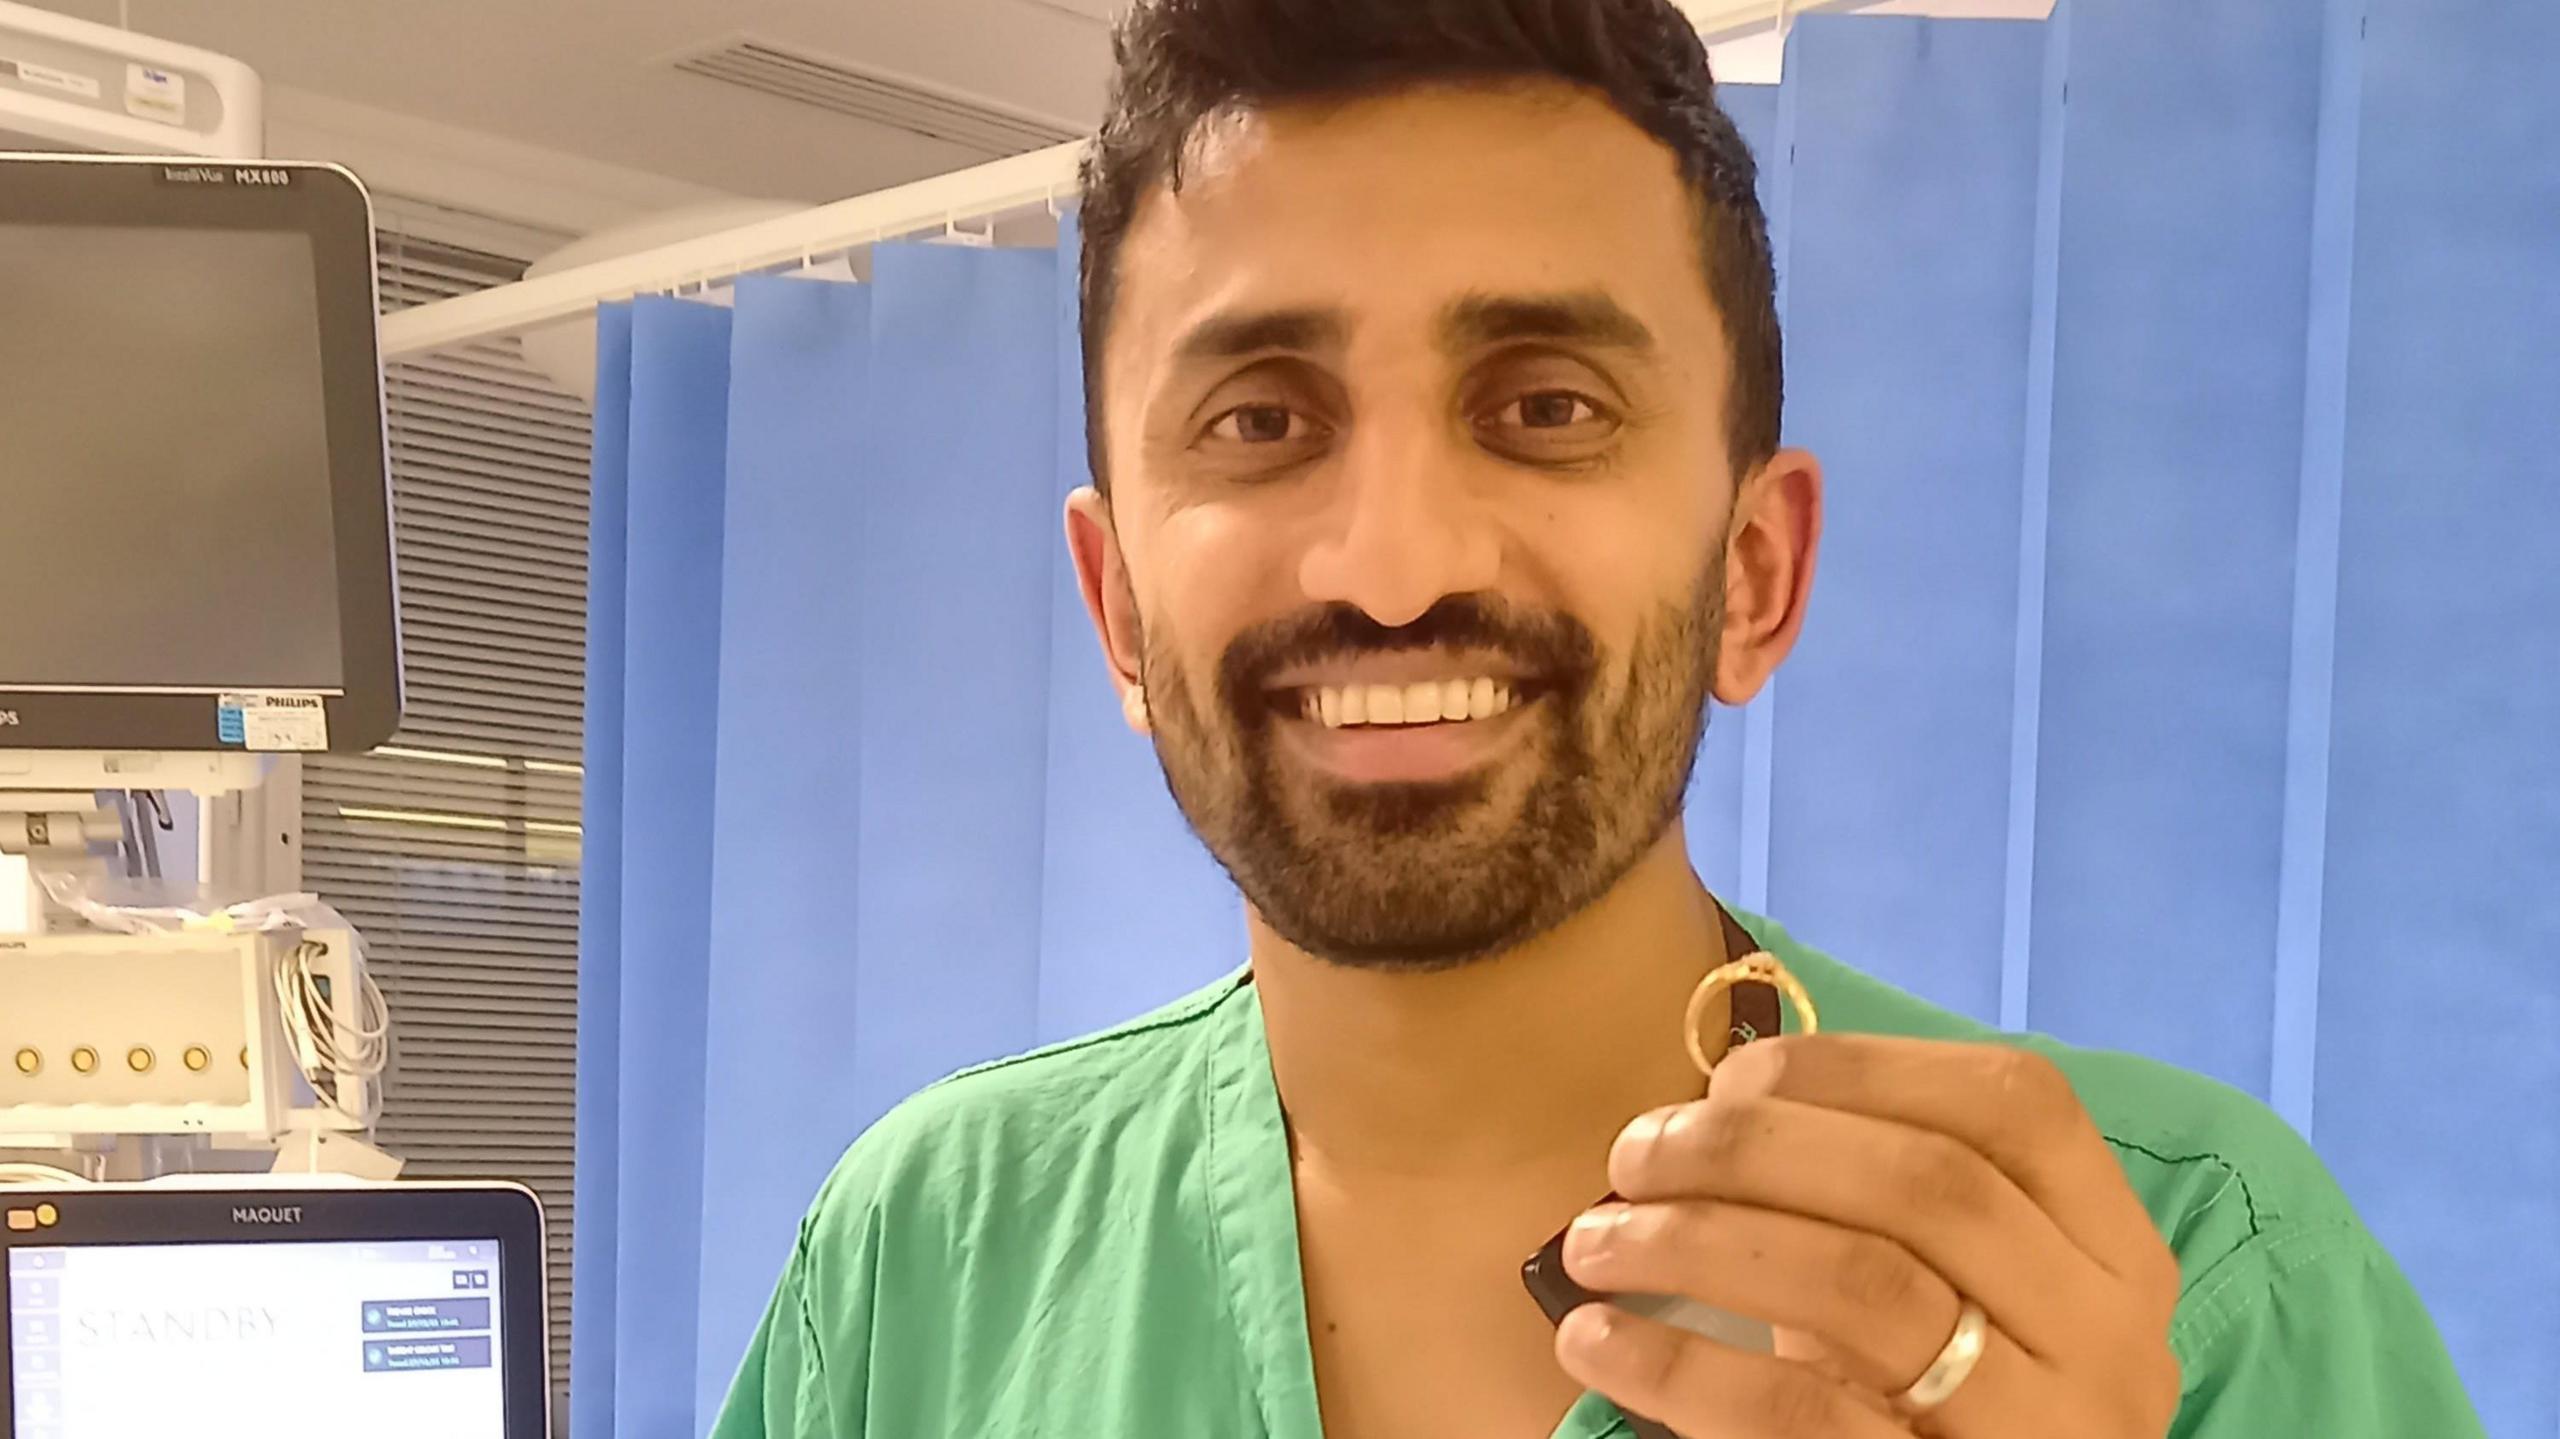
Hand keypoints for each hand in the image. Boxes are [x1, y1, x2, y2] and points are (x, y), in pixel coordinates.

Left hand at [1553, 1034, 2182, 1437]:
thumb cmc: (1940, 1399)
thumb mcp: (1948, 1286)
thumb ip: (1876, 1189)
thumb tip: (1721, 1098)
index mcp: (2115, 1253)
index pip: (2015, 1105)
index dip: (1858, 1068)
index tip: (1728, 1077)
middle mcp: (2108, 1341)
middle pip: (1926, 1184)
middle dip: (1752, 1147)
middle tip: (1633, 1155)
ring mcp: (2044, 1434)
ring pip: (1865, 1287)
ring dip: (1698, 1243)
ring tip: (1592, 1244)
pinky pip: (1800, 1415)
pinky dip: (1680, 1365)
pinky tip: (1597, 1339)